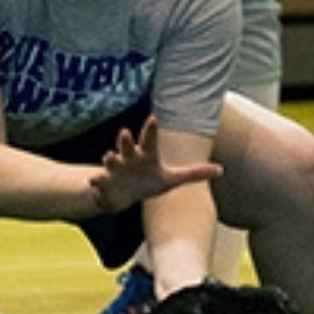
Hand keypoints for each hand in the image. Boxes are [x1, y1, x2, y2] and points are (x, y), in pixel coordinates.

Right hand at [89, 116, 221, 214]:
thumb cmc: (149, 181)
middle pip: (127, 146)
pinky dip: (95, 182)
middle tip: (124, 132)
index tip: (153, 118)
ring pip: (111, 161)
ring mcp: (115, 170)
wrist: (124, 195)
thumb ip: (194, 173)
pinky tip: (92, 182)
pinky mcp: (104, 183)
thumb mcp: (172, 179)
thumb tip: (220, 170)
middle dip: (125, 140)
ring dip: (109, 158)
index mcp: (145, 156)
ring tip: (108, 156)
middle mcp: (129, 159)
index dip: (150, 130)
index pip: (149, 140)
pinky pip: (98, 182)